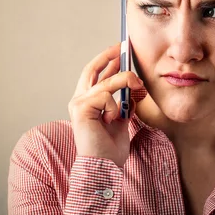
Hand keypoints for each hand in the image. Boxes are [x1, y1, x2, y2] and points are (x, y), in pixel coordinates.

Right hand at [68, 43, 144, 166]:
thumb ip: (124, 104)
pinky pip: (105, 96)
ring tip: (137, 84)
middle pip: (91, 70)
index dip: (107, 62)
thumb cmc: (109, 150)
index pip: (96, 76)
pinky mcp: (81, 109)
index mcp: (88, 103)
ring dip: (124, 80)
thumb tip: (132, 88)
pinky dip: (115, 106)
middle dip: (108, 56)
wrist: (103, 168)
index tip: (120, 52)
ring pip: (105, 82)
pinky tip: (113, 119)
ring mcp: (78, 104)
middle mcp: (79, 101)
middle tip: (122, 47)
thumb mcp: (122, 121)